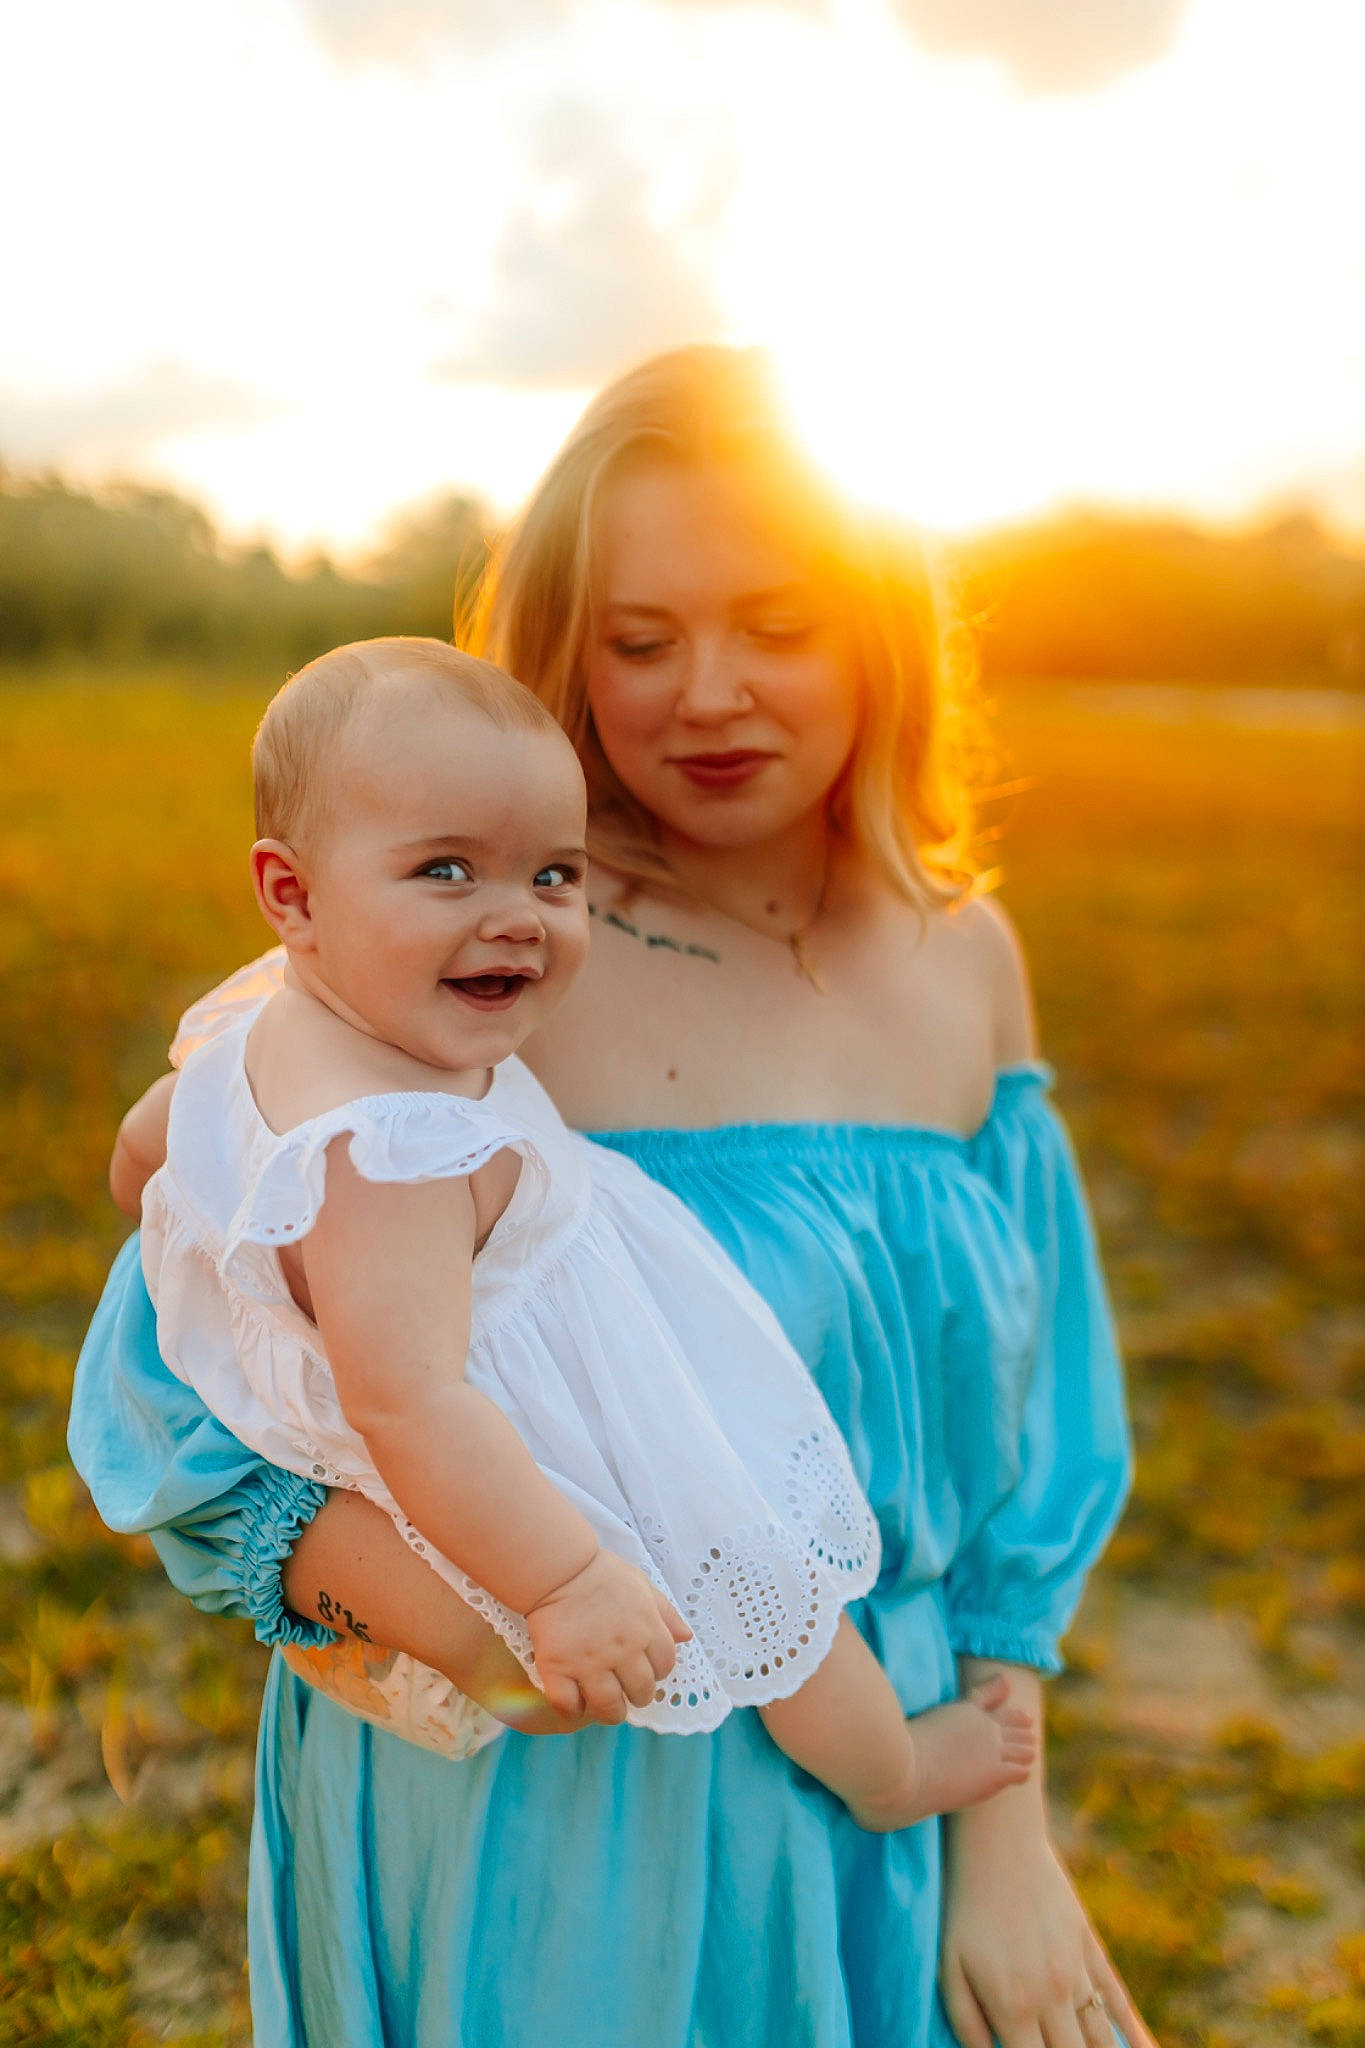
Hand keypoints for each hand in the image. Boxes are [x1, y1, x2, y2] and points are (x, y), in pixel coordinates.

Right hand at [524, 1549, 691, 1722]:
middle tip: (627, 1690)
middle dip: (638, 1695)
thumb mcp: (641, 1585)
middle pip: (641, 1691)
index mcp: (646, 1628)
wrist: (558, 1568)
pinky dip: (571, 1710)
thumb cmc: (601, 1574)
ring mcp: (590, 1661)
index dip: (658, 1671)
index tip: (647, 1669)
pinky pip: (568, 1705)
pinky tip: (573, 1703)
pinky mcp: (558, 1667)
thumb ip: (666, 1613)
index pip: (665, 1666)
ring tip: (605, 1706)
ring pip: (609, 1707)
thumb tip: (686, 1637)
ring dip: (610, 1711)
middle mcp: (623, 1649)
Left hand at [941, 1823, 1158, 2047]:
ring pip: (1101, 2041)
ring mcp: (1076, 1971)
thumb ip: (967, 2025)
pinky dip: (1136, 2034)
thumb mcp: (950, 1967)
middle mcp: (1053, 1996)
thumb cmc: (963, 1906)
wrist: (997, 1839)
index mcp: (1013, 2008)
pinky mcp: (1089, 1947)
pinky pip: (1118, 1999)